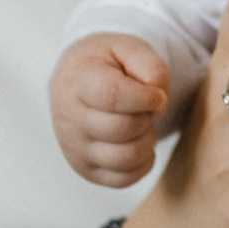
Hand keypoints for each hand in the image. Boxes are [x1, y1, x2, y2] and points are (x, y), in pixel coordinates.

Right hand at [50, 33, 171, 186]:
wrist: (76, 79)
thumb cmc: (108, 63)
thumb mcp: (129, 48)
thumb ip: (151, 66)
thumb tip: (158, 105)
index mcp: (78, 81)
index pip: (113, 96)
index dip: (145, 97)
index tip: (156, 95)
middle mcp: (69, 118)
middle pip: (123, 128)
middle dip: (147, 117)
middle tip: (146, 107)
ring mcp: (74, 148)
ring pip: (125, 158)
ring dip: (146, 141)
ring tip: (142, 123)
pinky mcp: (85, 169)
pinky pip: (124, 179)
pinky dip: (142, 163)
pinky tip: (138, 140)